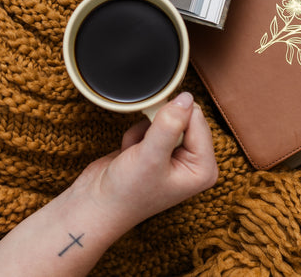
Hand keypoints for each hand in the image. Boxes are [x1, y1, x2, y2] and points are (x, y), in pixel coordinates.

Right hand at [71, 92, 217, 235]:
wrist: (97, 203)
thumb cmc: (127, 191)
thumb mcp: (151, 156)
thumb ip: (170, 124)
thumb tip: (185, 97)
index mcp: (203, 168)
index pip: (198, 120)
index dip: (173, 117)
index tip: (153, 131)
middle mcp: (194, 162)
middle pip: (184, 117)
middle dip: (158, 124)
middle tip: (144, 147)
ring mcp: (175, 156)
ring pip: (165, 119)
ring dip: (145, 129)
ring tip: (136, 153)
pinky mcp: (157, 151)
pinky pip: (151, 125)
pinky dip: (136, 134)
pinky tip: (130, 153)